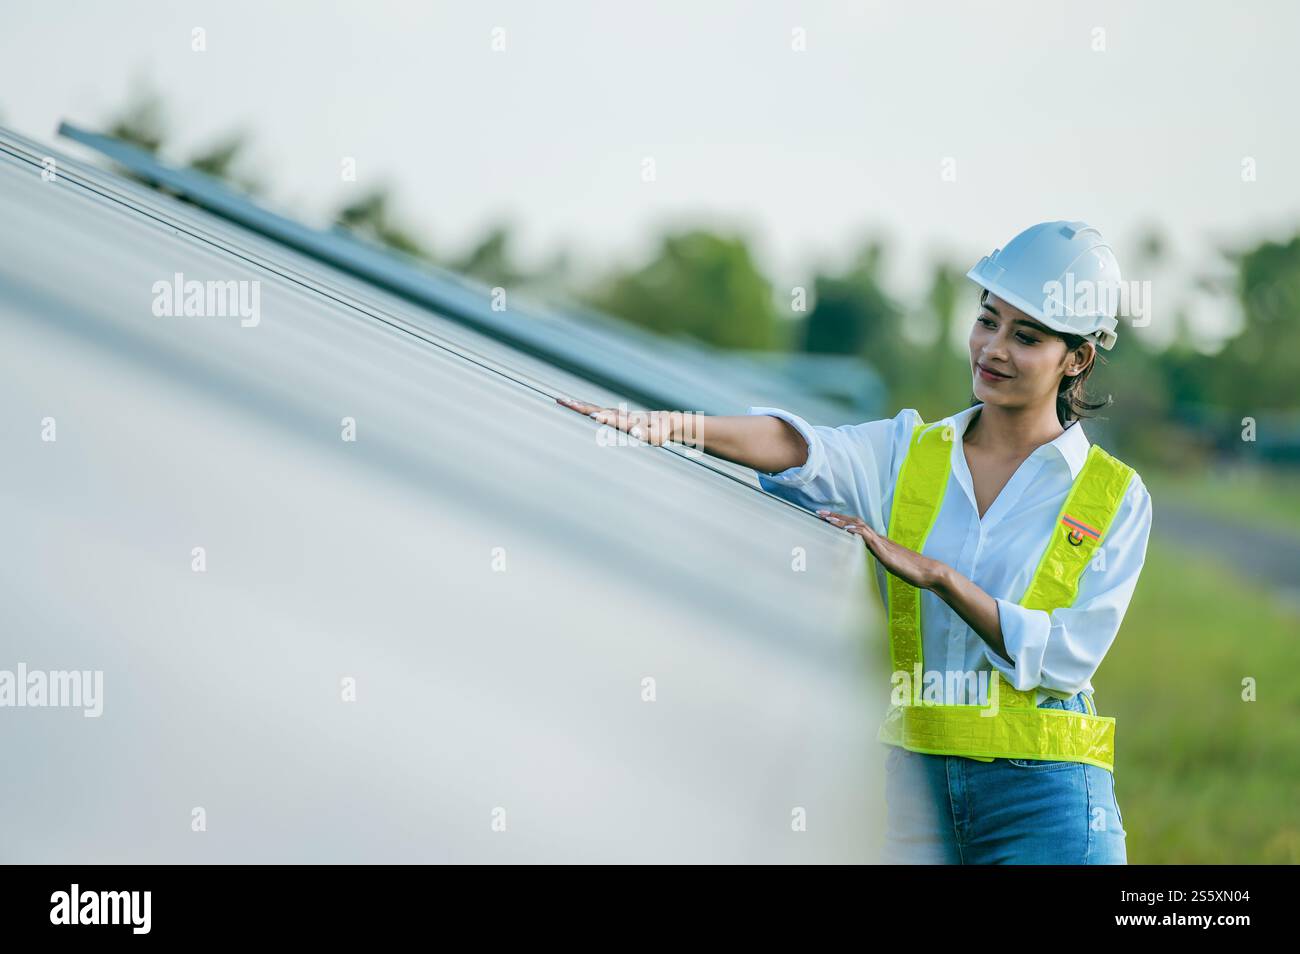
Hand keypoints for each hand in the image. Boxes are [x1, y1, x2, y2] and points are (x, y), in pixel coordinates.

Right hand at [555, 396, 676, 445]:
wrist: (663, 421)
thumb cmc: (659, 432)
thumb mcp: (656, 436)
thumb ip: (646, 434)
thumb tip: (636, 433)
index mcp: (628, 421)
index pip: (613, 419)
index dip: (603, 418)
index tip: (592, 415)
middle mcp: (618, 415)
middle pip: (596, 410)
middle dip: (580, 407)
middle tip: (564, 402)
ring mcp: (614, 413)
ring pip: (592, 408)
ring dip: (577, 405)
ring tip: (561, 400)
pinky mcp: (612, 415)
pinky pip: (594, 410)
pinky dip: (582, 407)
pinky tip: (573, 405)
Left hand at [815, 510, 946, 589]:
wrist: (927, 572)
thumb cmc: (910, 569)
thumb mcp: (888, 562)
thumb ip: (877, 556)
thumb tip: (867, 554)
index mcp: (877, 541)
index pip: (855, 526)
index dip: (840, 521)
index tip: (825, 518)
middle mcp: (878, 538)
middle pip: (854, 522)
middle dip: (836, 517)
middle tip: (818, 512)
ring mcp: (882, 544)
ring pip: (859, 527)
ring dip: (842, 522)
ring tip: (827, 518)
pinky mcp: (886, 552)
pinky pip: (870, 539)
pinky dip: (858, 532)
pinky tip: (848, 529)